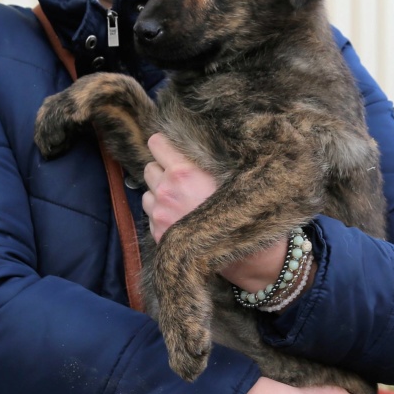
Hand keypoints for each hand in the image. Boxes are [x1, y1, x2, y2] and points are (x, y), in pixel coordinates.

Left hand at [141, 134, 312, 295]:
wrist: (245, 251)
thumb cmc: (242, 208)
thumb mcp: (229, 174)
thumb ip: (204, 158)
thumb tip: (190, 141)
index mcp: (183, 171)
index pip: (155, 143)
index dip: (163, 145)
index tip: (170, 150)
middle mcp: (167, 190)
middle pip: (149, 167)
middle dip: (162, 170)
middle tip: (181, 180)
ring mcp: (160, 213)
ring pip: (147, 191)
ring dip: (159, 193)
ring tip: (181, 200)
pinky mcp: (158, 232)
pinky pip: (150, 214)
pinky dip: (160, 213)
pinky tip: (180, 217)